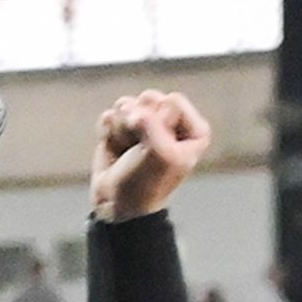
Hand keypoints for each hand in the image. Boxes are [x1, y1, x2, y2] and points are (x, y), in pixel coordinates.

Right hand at [90, 90, 211, 221]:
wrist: (116, 203)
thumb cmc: (146, 184)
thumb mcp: (161, 155)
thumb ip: (151, 123)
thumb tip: (128, 108)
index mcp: (194, 130)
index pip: (172, 101)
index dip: (160, 122)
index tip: (158, 147)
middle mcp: (172, 124)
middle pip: (149, 98)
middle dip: (138, 122)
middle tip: (139, 148)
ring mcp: (145, 124)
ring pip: (127, 104)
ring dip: (121, 129)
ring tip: (127, 150)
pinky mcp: (122, 128)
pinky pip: (111, 114)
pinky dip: (108, 132)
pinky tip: (115, 149)